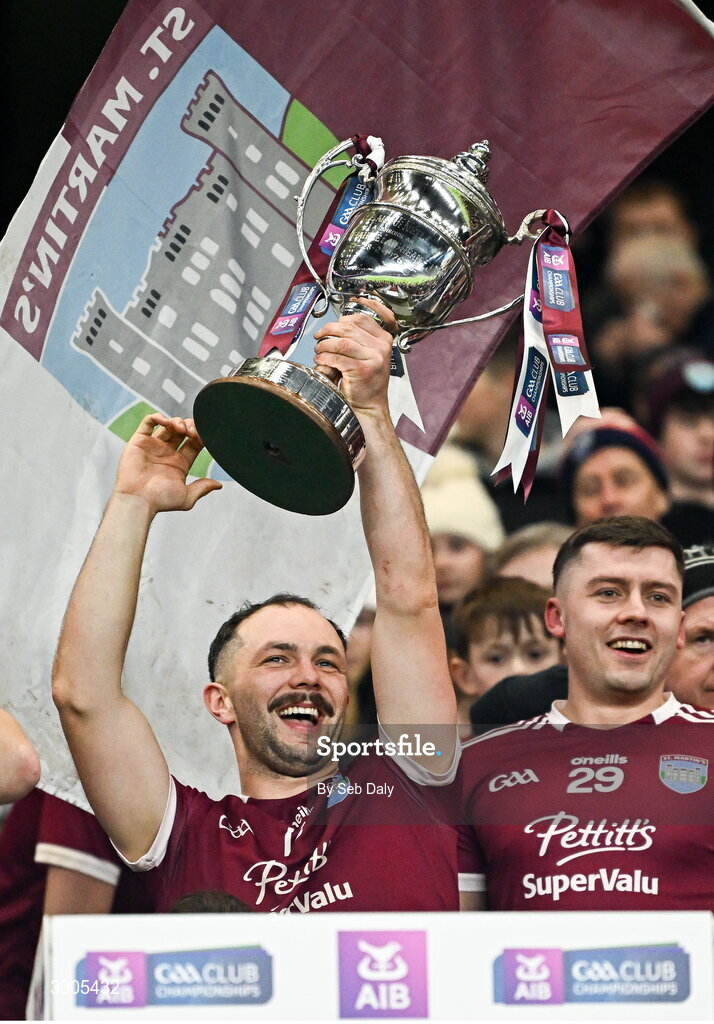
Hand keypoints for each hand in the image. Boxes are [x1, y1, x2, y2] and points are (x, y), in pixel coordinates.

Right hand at [113, 414, 221, 514]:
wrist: (138, 500)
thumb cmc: (160, 501)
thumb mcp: (187, 497)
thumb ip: (202, 488)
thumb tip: (218, 485)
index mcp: (180, 464)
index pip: (194, 443)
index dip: (201, 437)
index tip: (204, 437)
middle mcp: (167, 453)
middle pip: (183, 431)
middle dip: (191, 427)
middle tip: (192, 432)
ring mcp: (153, 446)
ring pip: (168, 424)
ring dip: (177, 421)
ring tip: (181, 428)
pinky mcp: (139, 441)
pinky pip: (148, 422)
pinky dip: (157, 417)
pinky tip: (165, 422)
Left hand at [313, 299, 395, 415]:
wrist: (370, 406)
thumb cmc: (367, 382)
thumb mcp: (370, 355)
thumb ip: (360, 339)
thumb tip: (338, 324)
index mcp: (384, 340)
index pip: (362, 319)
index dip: (343, 319)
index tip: (333, 323)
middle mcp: (381, 347)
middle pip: (349, 328)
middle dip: (329, 330)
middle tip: (320, 337)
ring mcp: (373, 358)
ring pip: (341, 342)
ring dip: (325, 345)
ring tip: (320, 350)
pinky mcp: (361, 369)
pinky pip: (337, 357)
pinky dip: (325, 357)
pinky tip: (321, 360)